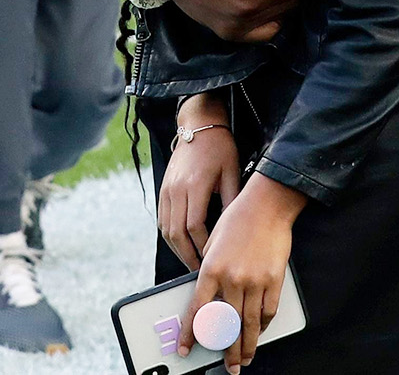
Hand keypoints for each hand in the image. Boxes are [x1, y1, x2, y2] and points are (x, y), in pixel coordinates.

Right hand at [159, 95, 238, 269]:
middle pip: (177, 233)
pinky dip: (171, 236)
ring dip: (178, 249)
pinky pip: (162, 220)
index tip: (213, 260)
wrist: (198, 125)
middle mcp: (177, 189)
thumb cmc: (219, 147)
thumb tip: (236, 228)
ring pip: (167, 229)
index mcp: (195, 184)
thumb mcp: (232, 170)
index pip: (195, 226)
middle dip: (188, 256)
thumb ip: (232, 198)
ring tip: (191, 263)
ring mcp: (167, 189)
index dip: (203, 247)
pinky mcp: (163, 189)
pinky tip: (181, 245)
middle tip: (200, 272)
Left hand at [178, 173, 305, 372]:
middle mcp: (232, 278)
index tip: (185, 348)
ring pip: (249, 325)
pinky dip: (263, 326)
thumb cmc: (238, 218)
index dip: (191, 333)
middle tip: (228, 366)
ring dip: (247, 346)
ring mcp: (254, 281)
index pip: (197, 310)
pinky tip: (260, 332)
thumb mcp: (214, 241)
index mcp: (211, 268)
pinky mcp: (273, 281)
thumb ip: (210, 269)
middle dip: (227, 351)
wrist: (267, 204)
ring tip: (245, 359)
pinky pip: (268, 312)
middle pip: (227, 325)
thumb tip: (210, 295)